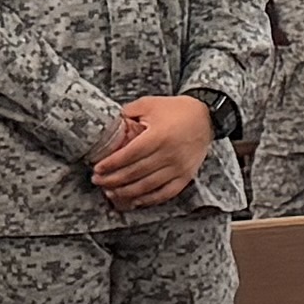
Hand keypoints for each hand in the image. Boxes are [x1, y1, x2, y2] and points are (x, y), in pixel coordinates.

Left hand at [90, 92, 215, 210]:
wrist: (205, 117)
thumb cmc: (176, 110)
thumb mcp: (150, 103)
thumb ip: (129, 112)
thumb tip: (110, 124)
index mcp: (159, 136)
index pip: (130, 155)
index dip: (111, 164)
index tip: (97, 168)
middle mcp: (169, 154)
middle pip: (136, 173)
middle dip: (113, 180)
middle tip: (98, 181)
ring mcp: (178, 168)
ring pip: (148, 186)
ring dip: (126, 192)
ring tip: (110, 192)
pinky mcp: (186, 176)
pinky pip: (165, 193)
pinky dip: (149, 199)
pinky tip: (135, 200)